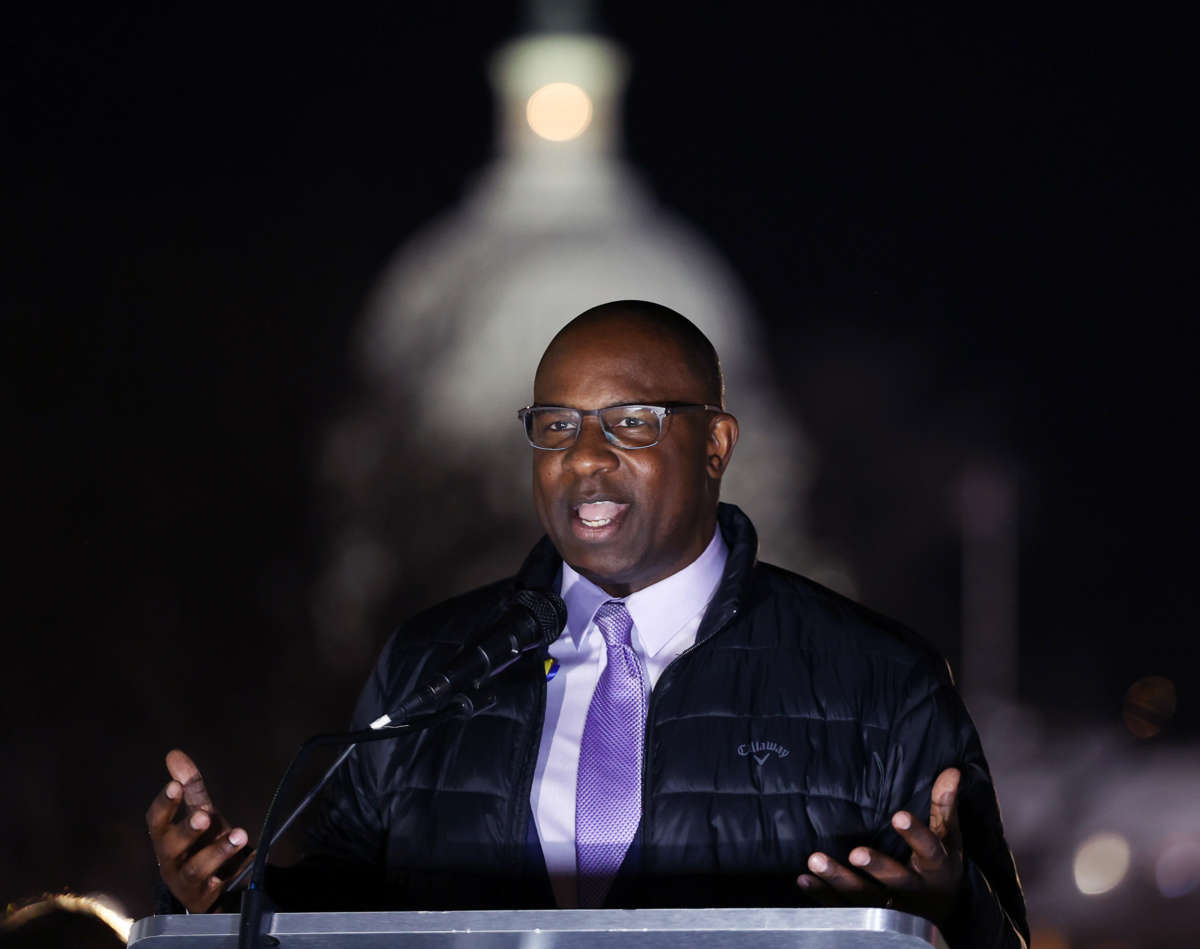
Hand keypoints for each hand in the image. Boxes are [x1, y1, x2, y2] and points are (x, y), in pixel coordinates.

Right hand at [145, 749, 251, 912]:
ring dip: (219, 851)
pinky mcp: (207, 900)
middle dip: (187, 830)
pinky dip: (236, 873)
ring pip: (197, 870)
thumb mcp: (200, 815)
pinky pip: (220, 888)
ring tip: (241, 833)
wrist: (216, 888)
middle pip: (171, 848)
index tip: (175, 786)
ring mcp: (188, 884)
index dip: (164, 805)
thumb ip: (191, 789)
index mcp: (166, 840)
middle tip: (205, 815)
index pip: (155, 822)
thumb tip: (174, 754)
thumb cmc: (201, 846)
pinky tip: (250, 860)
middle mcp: (171, 863)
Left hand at [796, 767, 964, 923]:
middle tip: (855, 852)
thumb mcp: (948, 839)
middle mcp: (914, 890)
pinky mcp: (868, 918)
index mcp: (936, 868)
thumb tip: (951, 771)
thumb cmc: (939, 866)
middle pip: (894, 879)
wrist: (938, 912)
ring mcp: (890, 907)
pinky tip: (805, 879)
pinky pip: (844, 908)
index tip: (898, 815)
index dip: (914, 834)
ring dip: (838, 879)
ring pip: (864, 896)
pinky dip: (823, 895)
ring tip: (815, 860)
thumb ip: (945, 807)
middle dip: (875, 866)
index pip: (929, 849)